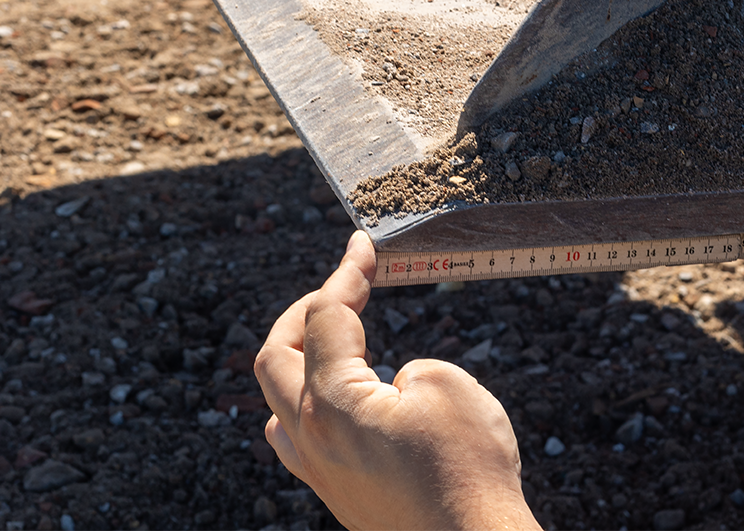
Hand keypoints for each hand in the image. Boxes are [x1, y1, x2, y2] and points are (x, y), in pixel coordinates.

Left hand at [255, 231, 540, 530]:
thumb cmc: (467, 472)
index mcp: (331, 403)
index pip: (326, 318)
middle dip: (305, 313)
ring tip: (336, 343)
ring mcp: (320, 472)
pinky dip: (312, 407)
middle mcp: (311, 438)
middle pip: (276, 358)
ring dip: (299, 363)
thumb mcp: (450, 388)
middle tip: (344, 288)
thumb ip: (411, 369)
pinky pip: (300, 442)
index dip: (346, 274)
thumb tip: (394, 384)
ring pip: (278, 405)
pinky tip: (345, 405)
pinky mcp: (339, 497)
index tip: (362, 247)